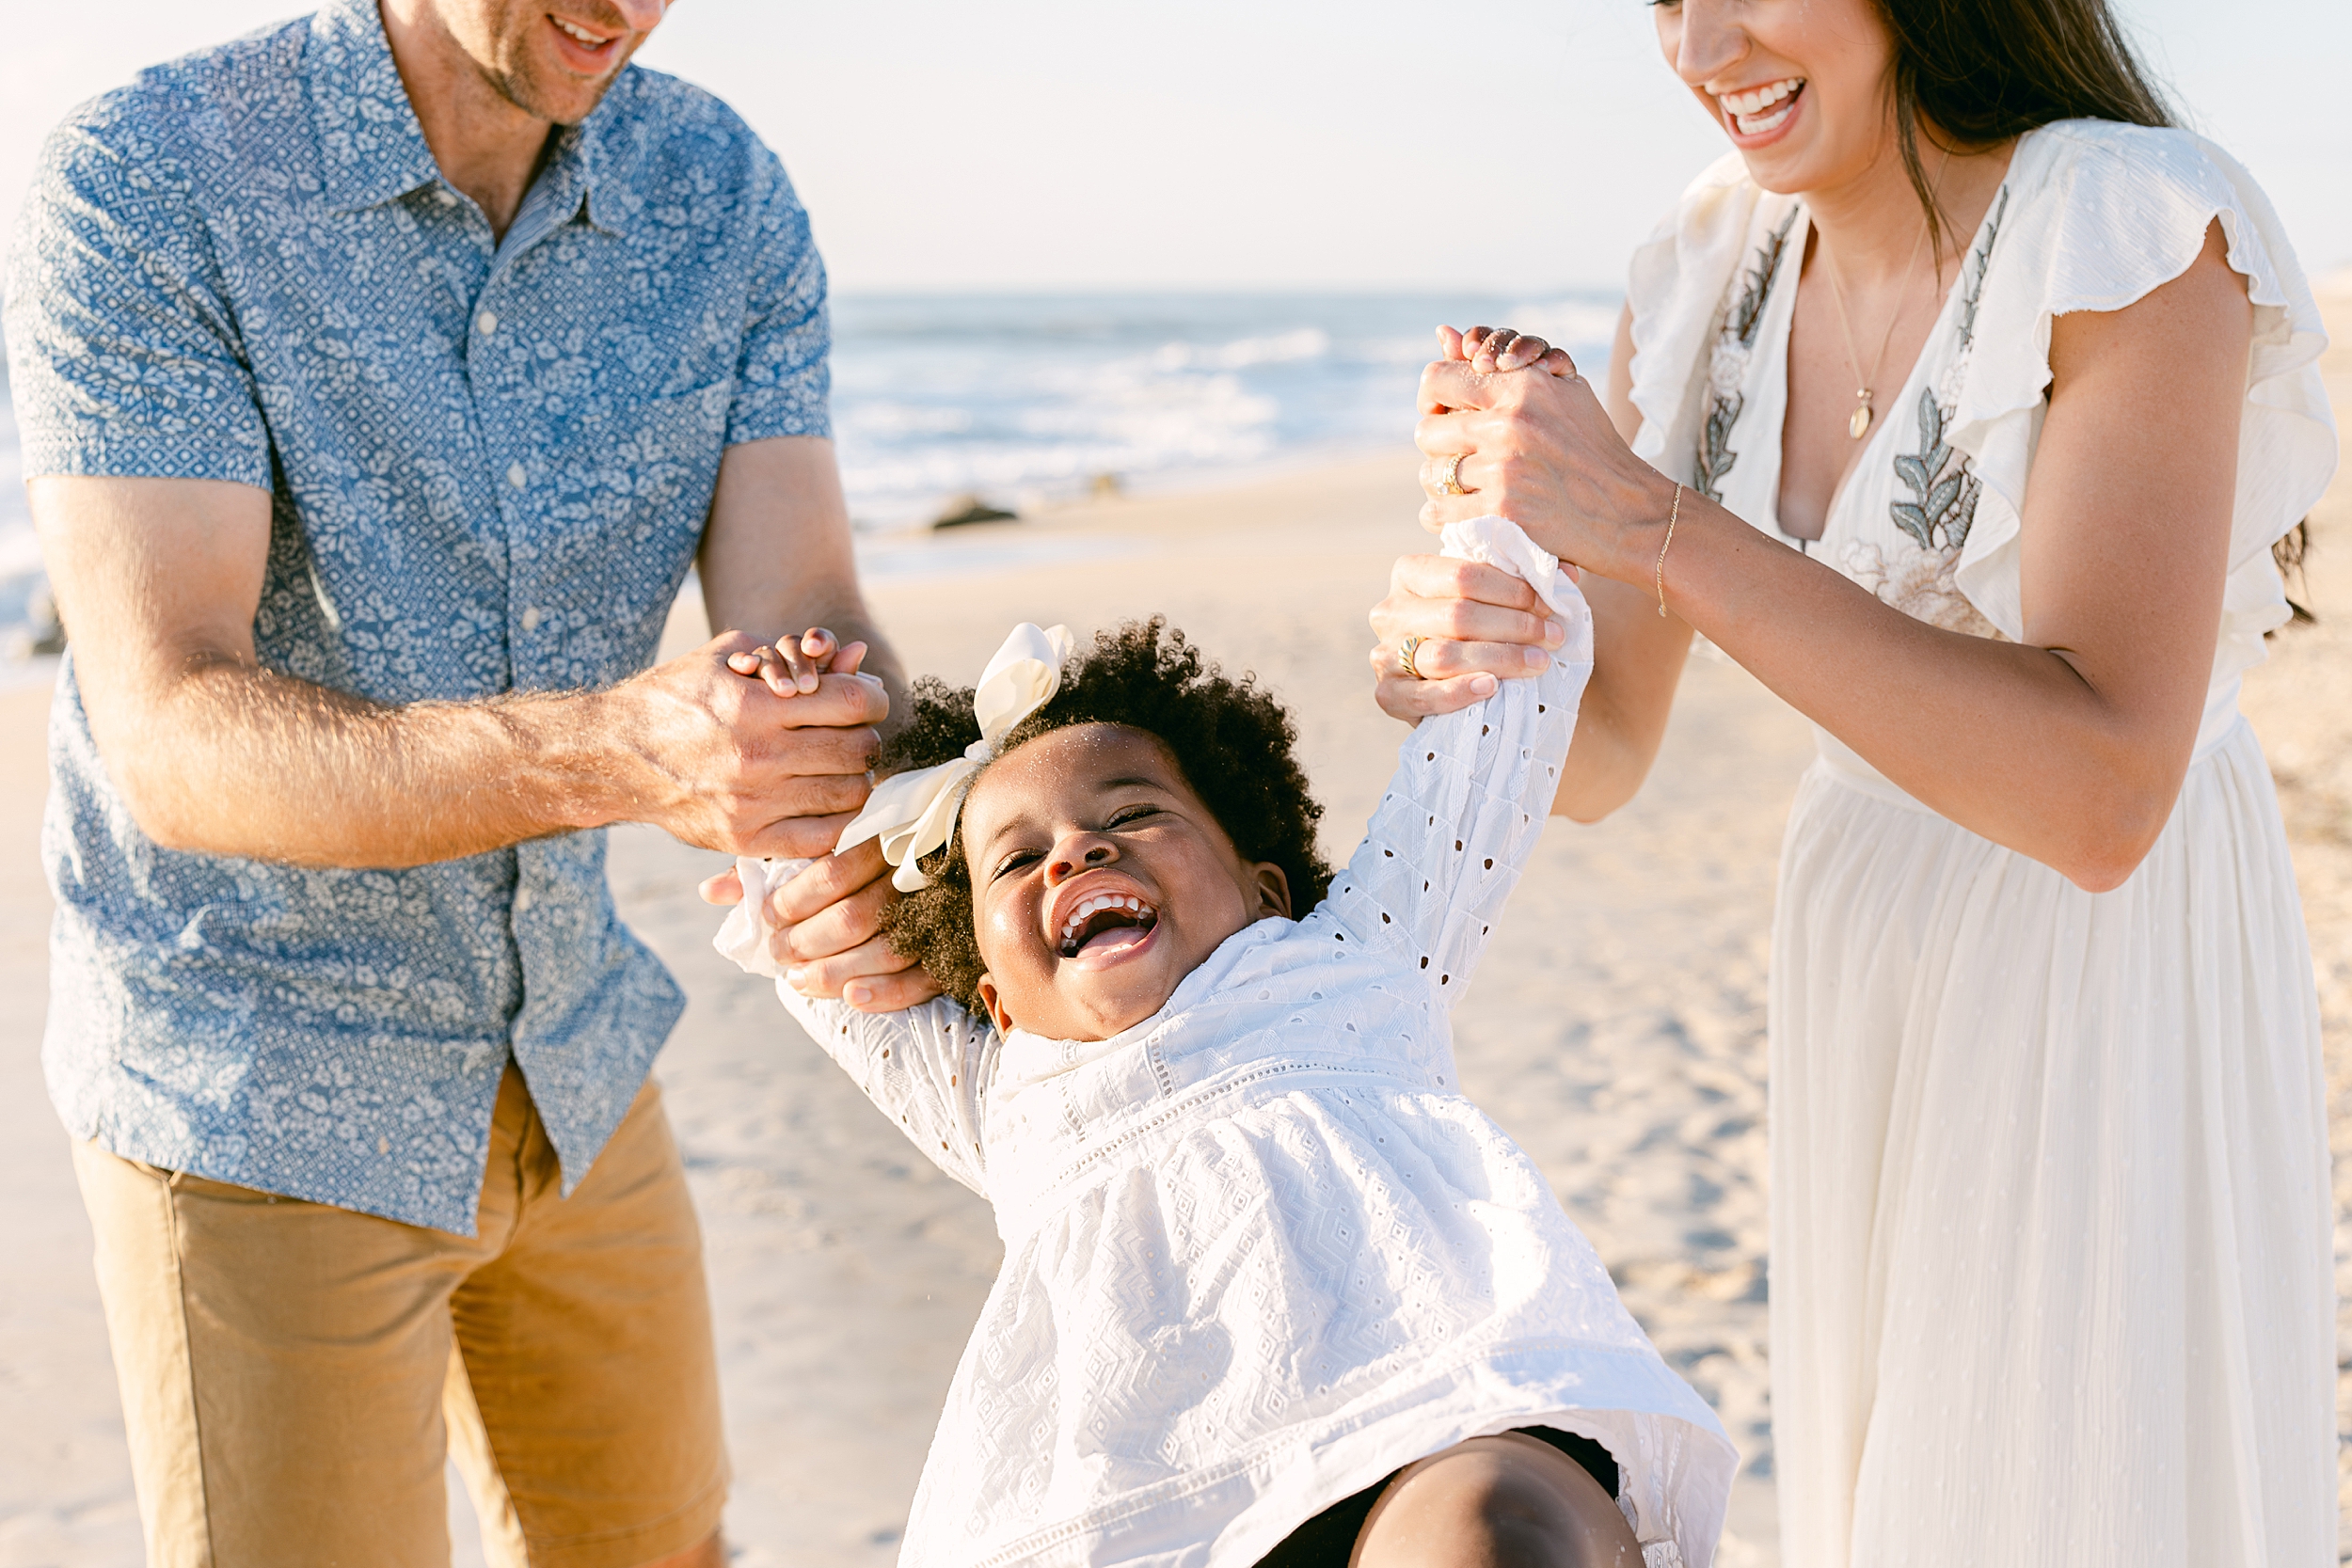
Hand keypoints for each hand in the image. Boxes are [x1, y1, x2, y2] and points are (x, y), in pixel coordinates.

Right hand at [606, 632, 887, 858]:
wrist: (617, 755)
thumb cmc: (680, 696)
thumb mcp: (729, 657)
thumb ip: (796, 655)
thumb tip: (857, 654)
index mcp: (754, 705)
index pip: (853, 702)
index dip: (872, 697)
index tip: (866, 699)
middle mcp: (756, 756)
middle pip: (858, 750)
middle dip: (865, 736)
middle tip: (853, 733)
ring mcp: (752, 803)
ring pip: (849, 795)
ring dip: (856, 778)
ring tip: (840, 767)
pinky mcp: (744, 839)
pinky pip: (823, 838)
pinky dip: (839, 821)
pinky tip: (829, 802)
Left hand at [697, 838, 942, 1011]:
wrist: (943, 840)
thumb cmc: (859, 853)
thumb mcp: (814, 848)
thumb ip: (768, 869)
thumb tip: (710, 892)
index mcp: (880, 835)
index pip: (832, 872)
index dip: (793, 901)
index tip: (768, 916)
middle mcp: (912, 871)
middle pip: (853, 917)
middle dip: (805, 943)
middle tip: (778, 953)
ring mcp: (936, 909)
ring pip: (885, 949)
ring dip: (834, 973)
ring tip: (798, 980)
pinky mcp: (952, 946)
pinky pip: (924, 977)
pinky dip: (887, 993)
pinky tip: (850, 999)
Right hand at [1368, 555, 1567, 721]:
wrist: (1461, 690)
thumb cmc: (1483, 632)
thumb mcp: (1497, 599)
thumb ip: (1525, 579)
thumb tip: (1567, 573)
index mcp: (1411, 573)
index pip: (1463, 574)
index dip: (1513, 590)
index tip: (1550, 605)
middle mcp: (1391, 610)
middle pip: (1457, 614)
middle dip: (1513, 626)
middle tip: (1552, 636)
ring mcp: (1384, 653)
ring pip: (1443, 655)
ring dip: (1498, 658)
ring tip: (1538, 662)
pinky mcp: (1387, 693)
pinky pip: (1420, 696)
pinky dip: (1457, 693)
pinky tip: (1491, 687)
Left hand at [1415, 331, 1673, 576]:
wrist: (1629, 512)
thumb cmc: (1593, 449)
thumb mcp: (1562, 391)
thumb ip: (1503, 363)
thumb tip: (1443, 331)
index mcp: (1522, 387)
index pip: (1437, 379)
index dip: (1431, 398)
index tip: (1441, 414)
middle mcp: (1510, 423)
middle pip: (1427, 431)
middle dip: (1438, 446)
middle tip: (1455, 458)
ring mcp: (1504, 469)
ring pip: (1431, 475)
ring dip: (1441, 484)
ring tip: (1464, 489)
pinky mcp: (1502, 512)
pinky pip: (1438, 513)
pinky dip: (1444, 517)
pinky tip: (1462, 515)